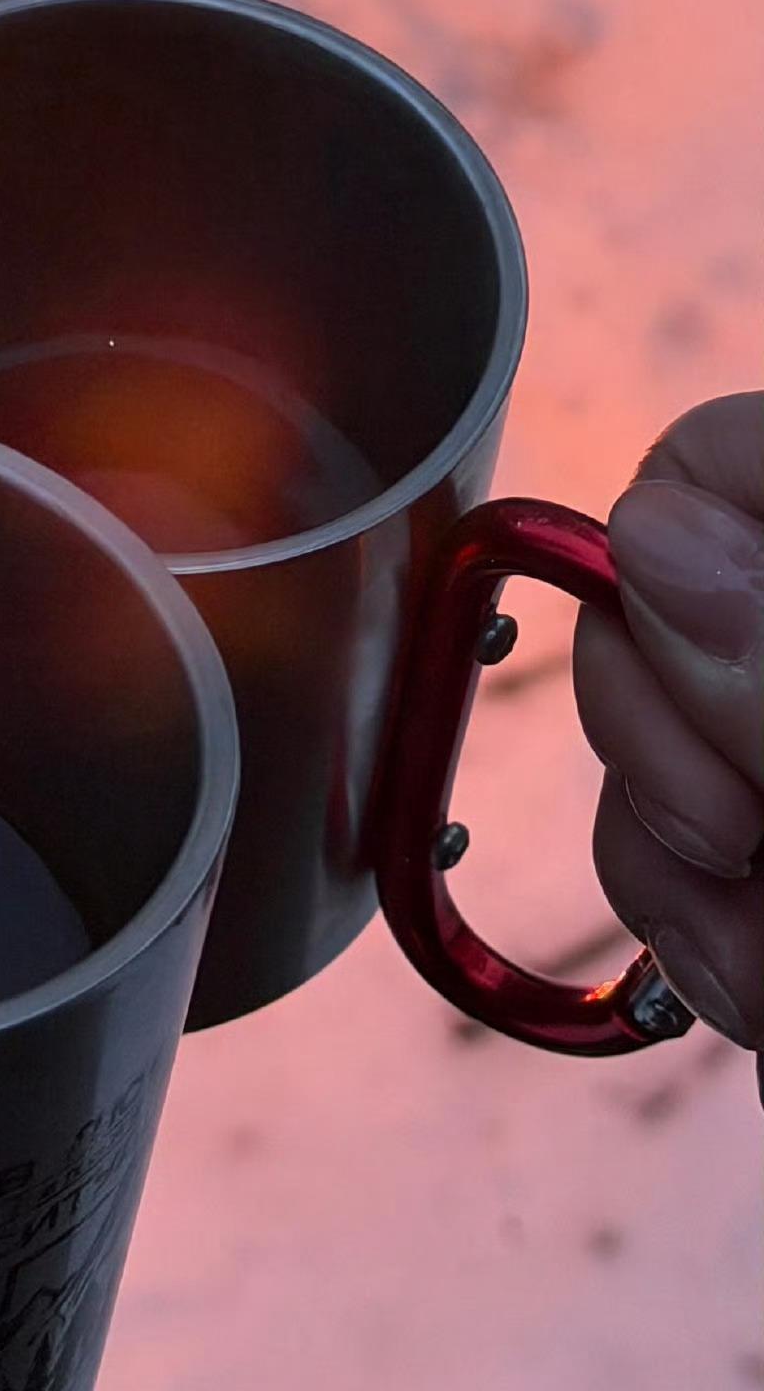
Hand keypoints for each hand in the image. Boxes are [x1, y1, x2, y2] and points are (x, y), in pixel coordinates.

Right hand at [573, 393, 763, 1046]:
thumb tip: (656, 528)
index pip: (716, 457)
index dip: (667, 548)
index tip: (709, 676)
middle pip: (649, 609)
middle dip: (659, 749)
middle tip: (743, 846)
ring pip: (648, 748)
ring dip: (676, 877)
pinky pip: (678, 857)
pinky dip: (704, 933)